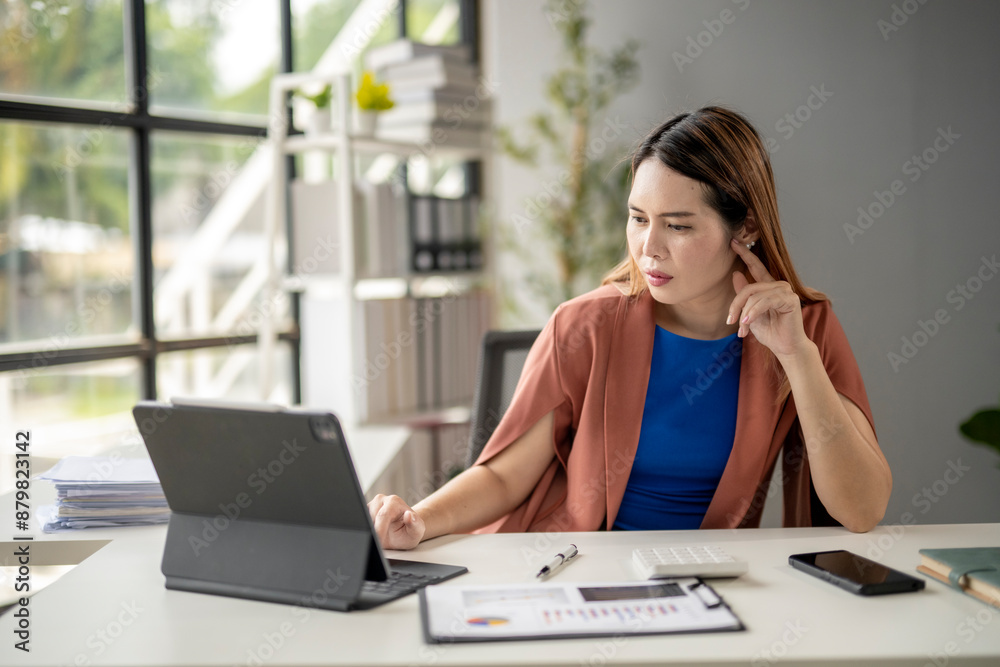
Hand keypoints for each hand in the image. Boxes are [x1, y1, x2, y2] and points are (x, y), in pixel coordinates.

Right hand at [368, 493, 425, 550]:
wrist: (404, 531)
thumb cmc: (410, 530)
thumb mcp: (417, 530)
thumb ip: (415, 523)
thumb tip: (409, 515)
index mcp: (395, 502)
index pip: (383, 515)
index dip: (379, 530)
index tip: (379, 542)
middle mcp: (382, 500)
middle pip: (370, 517)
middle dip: (374, 531)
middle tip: (380, 541)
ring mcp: (372, 505)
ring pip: (363, 520)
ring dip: (370, 530)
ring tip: (380, 535)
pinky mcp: (365, 511)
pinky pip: (360, 521)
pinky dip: (366, 529)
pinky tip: (374, 533)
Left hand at [727, 238, 810, 359]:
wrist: (785, 348)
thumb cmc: (770, 332)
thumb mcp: (750, 313)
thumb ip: (744, 295)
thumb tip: (736, 273)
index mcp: (769, 287)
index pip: (756, 267)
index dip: (745, 254)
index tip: (733, 242)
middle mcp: (779, 286)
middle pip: (749, 288)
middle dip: (736, 305)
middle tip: (730, 321)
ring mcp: (786, 291)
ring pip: (755, 296)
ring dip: (745, 313)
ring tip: (742, 328)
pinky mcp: (790, 299)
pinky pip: (764, 302)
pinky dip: (754, 312)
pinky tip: (748, 322)